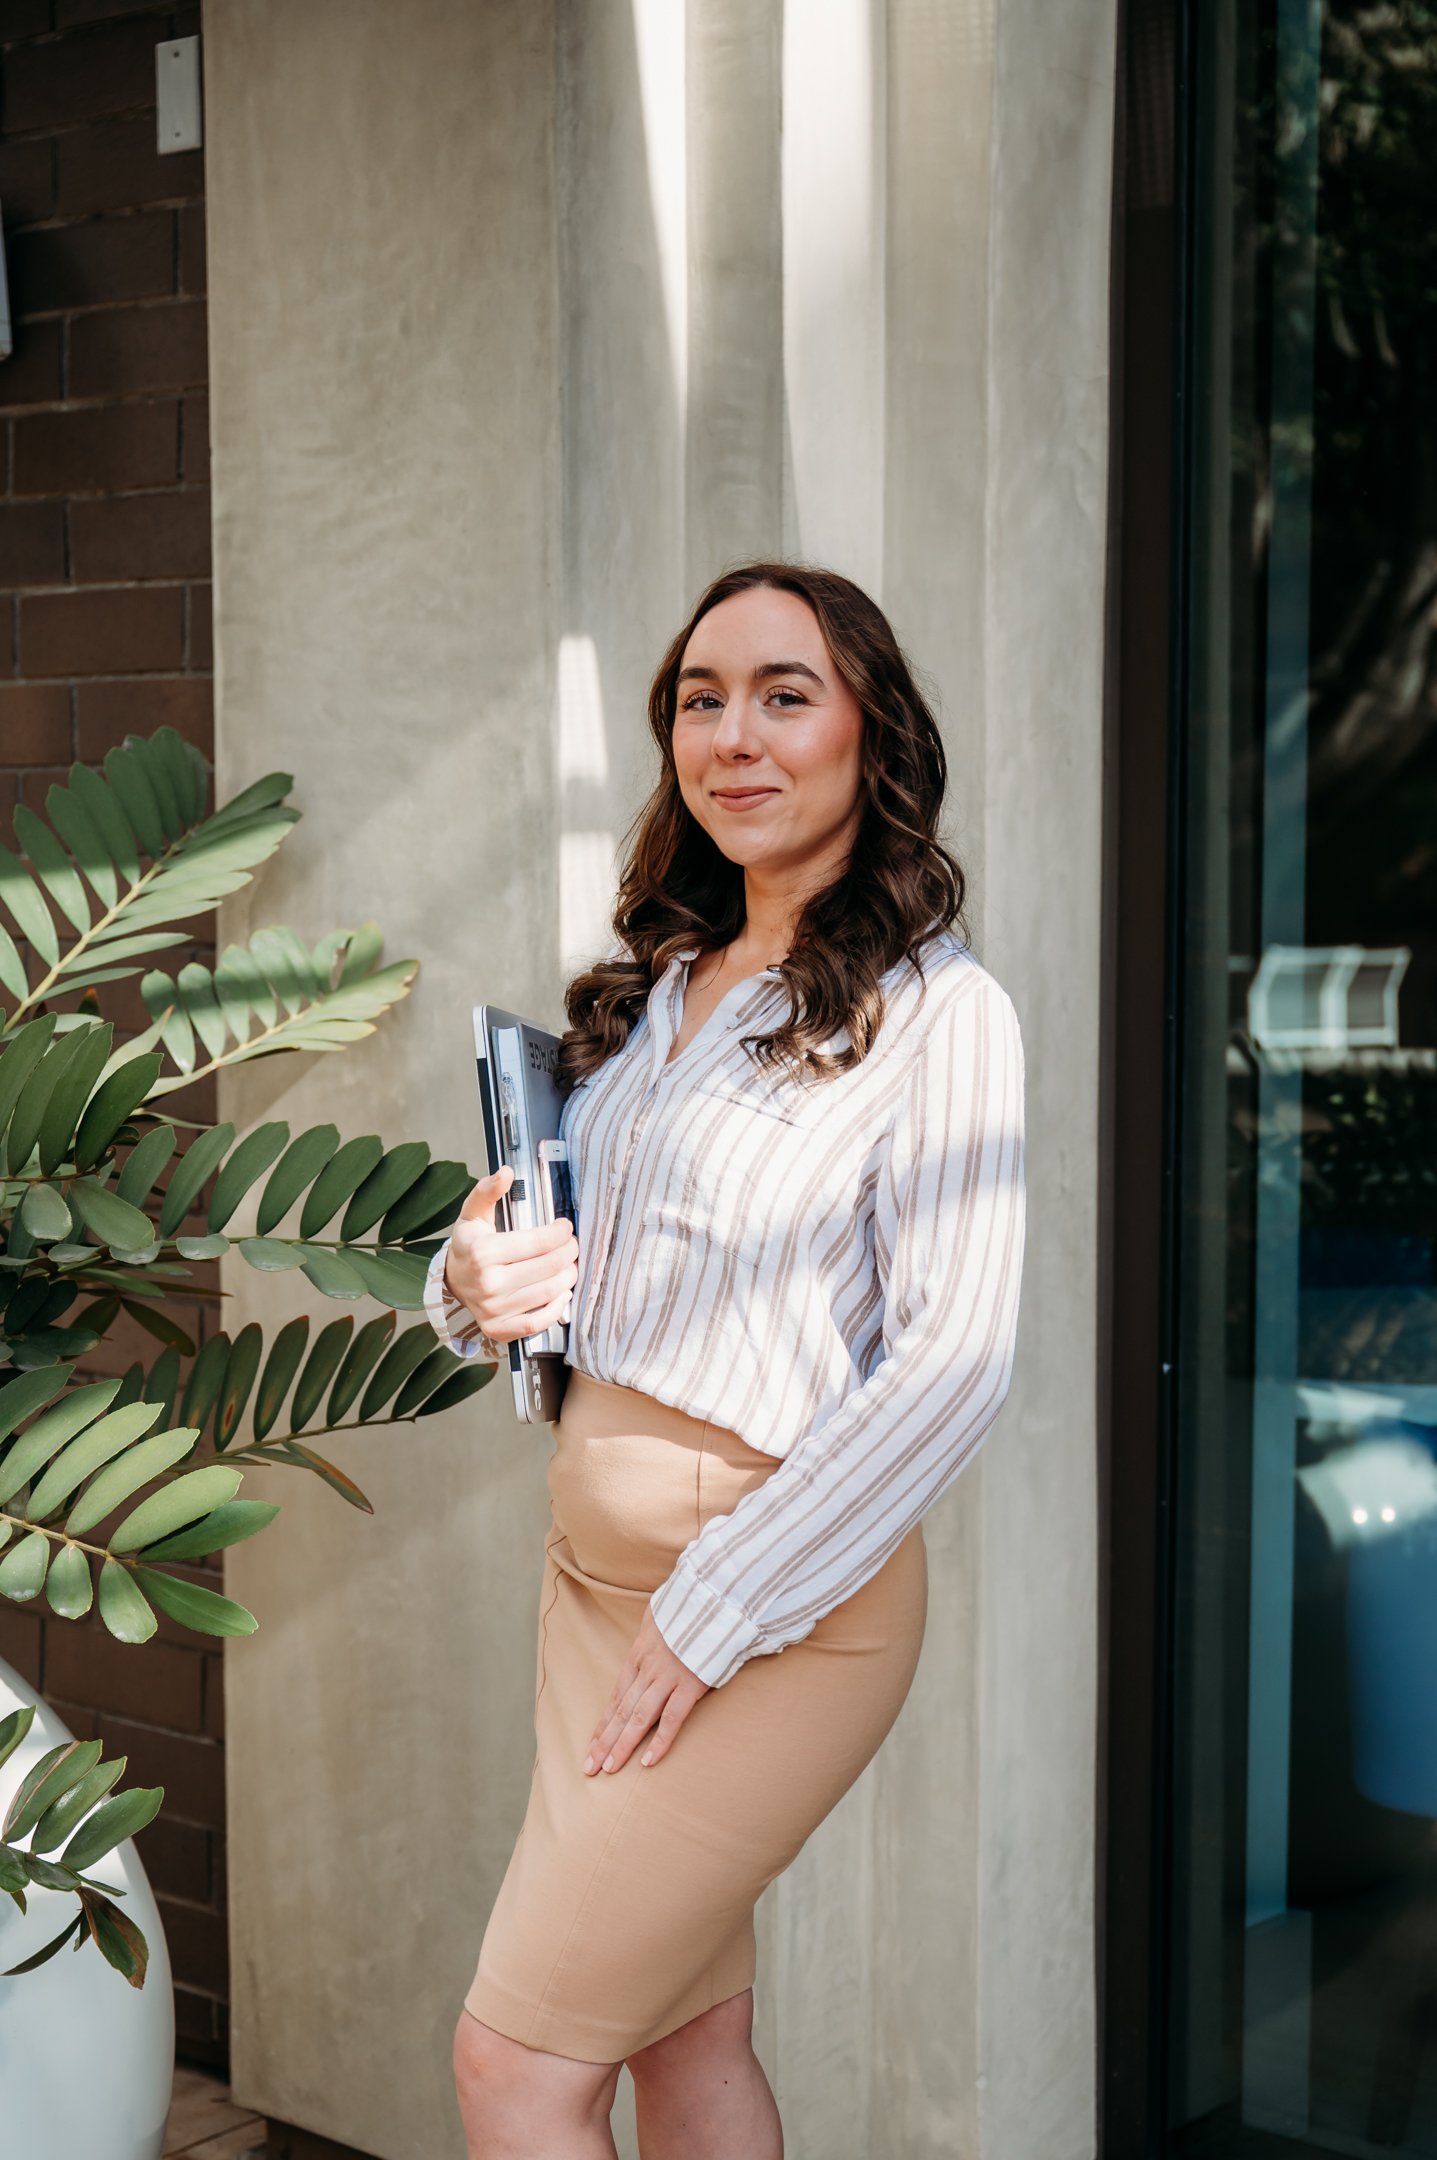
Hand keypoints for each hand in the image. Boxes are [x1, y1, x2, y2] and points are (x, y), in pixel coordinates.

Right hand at [444, 1166, 578, 1344]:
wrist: (449, 1284)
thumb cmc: (468, 1247)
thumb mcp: (472, 1215)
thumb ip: (487, 1191)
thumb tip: (506, 1172)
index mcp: (483, 1252)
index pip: (539, 1242)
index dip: (561, 1233)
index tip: (565, 1227)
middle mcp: (488, 1283)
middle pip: (549, 1267)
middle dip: (569, 1252)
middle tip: (572, 1245)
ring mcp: (494, 1309)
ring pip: (549, 1292)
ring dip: (568, 1276)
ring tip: (568, 1265)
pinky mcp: (500, 1329)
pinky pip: (539, 1322)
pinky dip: (558, 1307)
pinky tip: (562, 1292)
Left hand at [584, 1605, 709, 1773]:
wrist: (712, 1598)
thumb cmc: (688, 1604)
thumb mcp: (660, 1612)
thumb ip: (654, 1625)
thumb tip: (653, 1622)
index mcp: (639, 1655)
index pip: (617, 1695)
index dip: (604, 1722)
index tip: (593, 1743)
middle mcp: (648, 1669)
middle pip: (621, 1711)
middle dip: (604, 1741)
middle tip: (589, 1767)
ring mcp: (668, 1678)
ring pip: (639, 1718)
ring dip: (622, 1745)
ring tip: (609, 1769)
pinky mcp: (690, 1684)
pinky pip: (672, 1718)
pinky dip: (659, 1741)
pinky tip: (647, 1762)